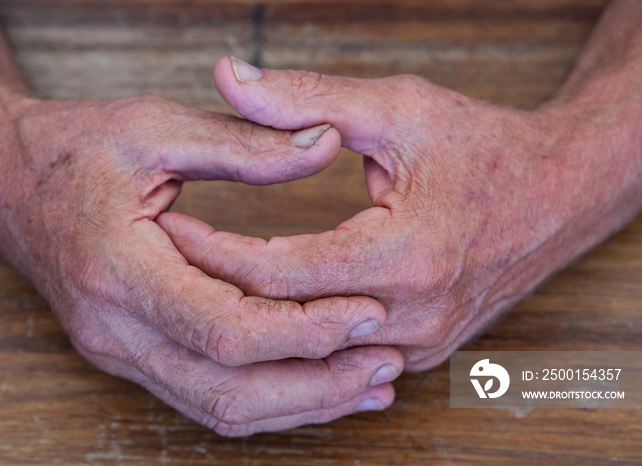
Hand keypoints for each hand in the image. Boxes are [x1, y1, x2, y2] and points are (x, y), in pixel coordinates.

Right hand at [0, 94, 404, 435]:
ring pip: (219, 408)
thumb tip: (324, 145)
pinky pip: (204, 398)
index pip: (225, 328)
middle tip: (385, 362)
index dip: (305, 329)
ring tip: (369, 385)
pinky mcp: (129, 355)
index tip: (367, 312)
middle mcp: (113, 328)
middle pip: (228, 388)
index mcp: (117, 268)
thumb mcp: (156, 127)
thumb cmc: (78, 149)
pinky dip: (267, 400)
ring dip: (300, 404)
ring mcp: (117, 350)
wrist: (8, 180)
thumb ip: (245, 144)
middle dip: (316, 383)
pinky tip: (317, 387)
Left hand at [163, 53, 641, 370]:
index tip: (167, 225)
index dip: (211, 249)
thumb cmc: (484, 149)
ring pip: (309, 351)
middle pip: (283, 320)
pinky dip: (296, 337)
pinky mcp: (421, 352)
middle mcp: (412, 316)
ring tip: (199, 287)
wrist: (559, 195)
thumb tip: (231, 75)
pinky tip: (257, 314)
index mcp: (404, 256)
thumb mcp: (398, 109)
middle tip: (169, 259)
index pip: (275, 271)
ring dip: (253, 320)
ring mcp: (418, 345)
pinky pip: (339, 358)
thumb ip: (308, 98)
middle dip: (219, 290)